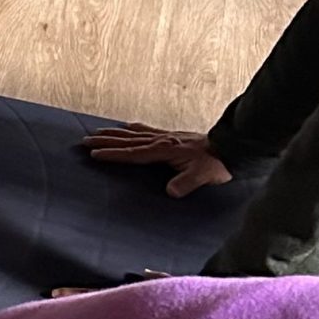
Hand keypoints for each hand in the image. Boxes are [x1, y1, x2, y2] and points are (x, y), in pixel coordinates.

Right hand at [82, 123, 232, 196]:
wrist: (232, 147)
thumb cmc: (217, 163)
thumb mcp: (202, 176)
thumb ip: (185, 183)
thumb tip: (170, 192)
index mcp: (164, 151)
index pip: (133, 153)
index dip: (113, 154)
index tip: (94, 153)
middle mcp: (161, 141)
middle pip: (127, 140)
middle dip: (106, 140)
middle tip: (85, 139)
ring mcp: (166, 136)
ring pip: (134, 134)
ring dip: (115, 133)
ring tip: (99, 131)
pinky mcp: (173, 136)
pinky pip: (147, 130)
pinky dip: (134, 129)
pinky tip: (129, 127)